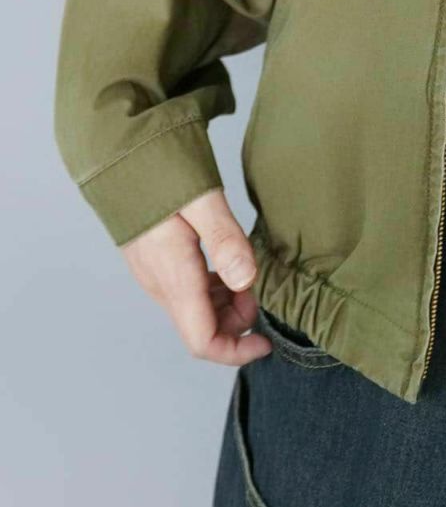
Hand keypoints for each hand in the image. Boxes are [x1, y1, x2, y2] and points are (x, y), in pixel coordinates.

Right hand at [121, 187, 271, 365]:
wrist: (119, 156)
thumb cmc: (160, 171)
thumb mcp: (202, 198)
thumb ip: (225, 239)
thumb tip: (247, 280)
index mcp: (175, 277)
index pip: (202, 341)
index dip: (236, 351)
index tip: (266, 341)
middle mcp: (161, 284)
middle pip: (200, 330)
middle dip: (236, 323)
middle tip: (260, 289)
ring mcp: (155, 274)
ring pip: (194, 312)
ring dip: (226, 305)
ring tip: (249, 274)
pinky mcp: (155, 262)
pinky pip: (186, 292)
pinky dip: (212, 290)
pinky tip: (228, 265)